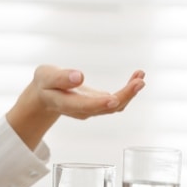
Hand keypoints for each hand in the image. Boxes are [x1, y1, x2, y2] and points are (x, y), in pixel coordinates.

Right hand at [7, 66, 145, 149]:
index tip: (114, 98)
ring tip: (140, 76)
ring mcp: (93, 109)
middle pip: (106, 109)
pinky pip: (117, 101)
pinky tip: (137, 77)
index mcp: (66, 103)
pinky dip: (128, 90)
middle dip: (124, 96)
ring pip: (115, 107)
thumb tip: (79, 76)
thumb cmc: (45, 83)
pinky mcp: (100, 104)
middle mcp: (82, 110)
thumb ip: (60, 77)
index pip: (85, 106)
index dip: (100, 104)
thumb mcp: (45, 75)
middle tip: (139, 81)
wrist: (45, 96)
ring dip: (130, 93)